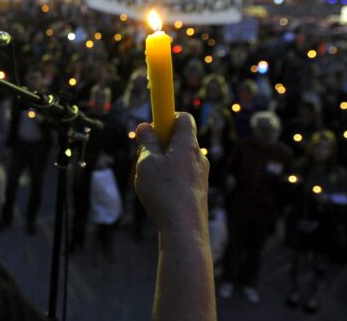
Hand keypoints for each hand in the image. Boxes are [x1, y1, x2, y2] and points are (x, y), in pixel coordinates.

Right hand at [134, 113, 209, 234]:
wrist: (185, 229)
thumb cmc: (164, 193)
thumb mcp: (146, 163)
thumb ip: (146, 142)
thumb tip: (145, 127)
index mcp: (187, 144)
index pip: (183, 117)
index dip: (167, 116)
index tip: (153, 125)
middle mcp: (198, 156)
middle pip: (180, 138)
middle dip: (161, 142)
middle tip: (145, 156)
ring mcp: (201, 174)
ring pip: (180, 158)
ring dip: (164, 162)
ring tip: (151, 180)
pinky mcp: (199, 190)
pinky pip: (183, 174)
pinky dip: (170, 177)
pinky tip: (160, 194)